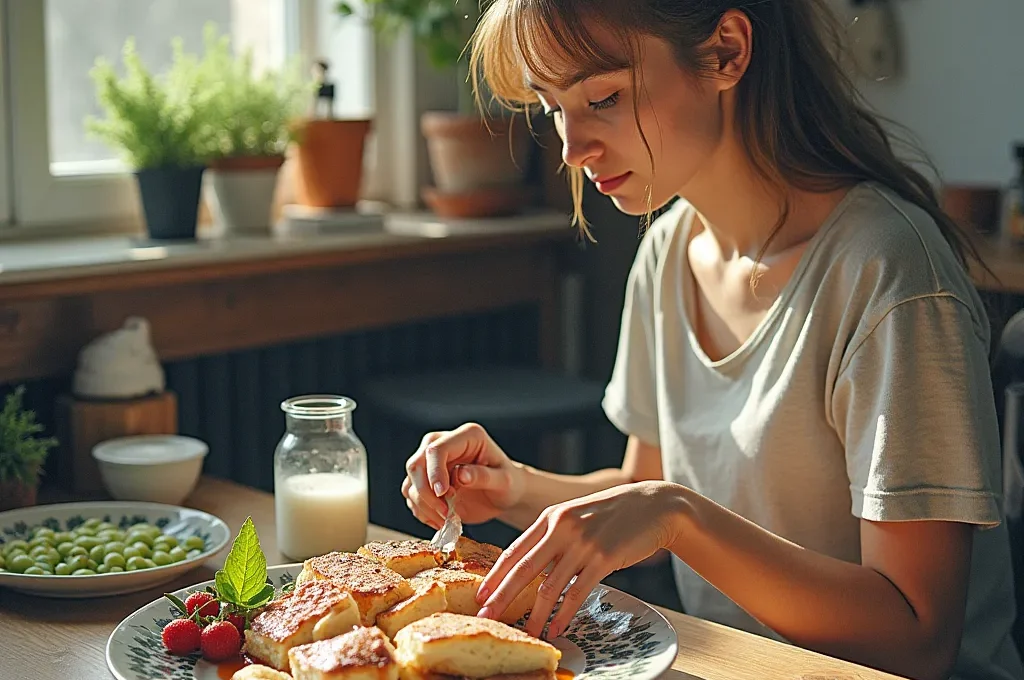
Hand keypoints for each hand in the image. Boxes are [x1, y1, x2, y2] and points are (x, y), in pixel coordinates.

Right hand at [402, 423, 525, 528]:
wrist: (503, 496)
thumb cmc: (508, 485)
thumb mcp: (504, 482)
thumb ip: (483, 476)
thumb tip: (460, 475)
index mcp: (467, 436)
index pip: (436, 449)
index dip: (434, 472)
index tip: (443, 494)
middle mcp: (445, 443)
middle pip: (417, 464)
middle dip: (426, 493)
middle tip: (445, 512)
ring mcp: (433, 461)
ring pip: (411, 482)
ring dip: (424, 505)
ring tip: (446, 519)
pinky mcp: (426, 479)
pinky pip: (412, 495)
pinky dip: (422, 511)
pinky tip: (440, 520)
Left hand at [475, 481, 683, 639]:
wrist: (653, 505)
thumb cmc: (613, 514)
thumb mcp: (576, 515)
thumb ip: (553, 535)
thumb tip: (530, 566)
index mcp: (550, 517)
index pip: (515, 550)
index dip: (495, 574)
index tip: (480, 594)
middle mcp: (562, 528)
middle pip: (523, 568)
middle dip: (502, 596)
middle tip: (486, 615)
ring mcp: (583, 543)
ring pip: (550, 586)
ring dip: (536, 614)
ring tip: (527, 632)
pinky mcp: (604, 558)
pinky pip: (577, 592)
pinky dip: (564, 613)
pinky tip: (557, 627)